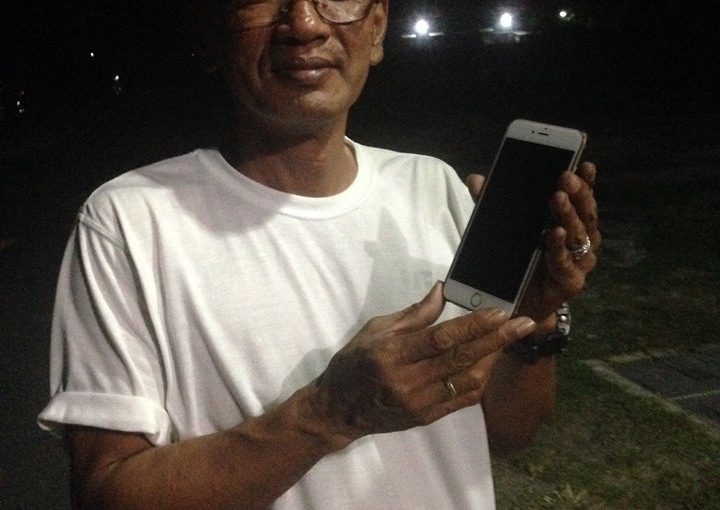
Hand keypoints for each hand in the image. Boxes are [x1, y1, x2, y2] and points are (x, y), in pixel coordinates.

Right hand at [312, 283, 535, 443]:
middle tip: (523, 324)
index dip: (473, 325)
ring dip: (493, 359)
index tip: (499, 312)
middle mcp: (407, 381)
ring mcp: (418, 403)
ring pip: (467, 380)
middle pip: (460, 358)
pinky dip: (479, 379)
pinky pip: (461, 398)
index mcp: (392, 354)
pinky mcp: (424, 417)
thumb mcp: (376, 329)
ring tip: (510, 339)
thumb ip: (413, 314)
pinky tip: (490, 362)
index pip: (441, 338)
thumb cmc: (354, 363)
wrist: (338, 408)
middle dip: (497, 339)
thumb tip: (441, 290)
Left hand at [465, 163, 600, 321]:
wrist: (515, 303)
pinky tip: (555, 234)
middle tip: (565, 177)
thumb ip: (491, 204)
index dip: (585, 181)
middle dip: (576, 193)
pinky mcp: (570, 283)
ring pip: (579, 236)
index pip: (581, 198)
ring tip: (557, 199)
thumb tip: (476, 179)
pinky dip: (560, 248)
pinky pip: (566, 264)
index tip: (583, 163)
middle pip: (585, 214)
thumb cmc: (516, 263)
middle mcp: (580, 241)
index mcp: (569, 223)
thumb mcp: (501, 229)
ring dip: (568, 215)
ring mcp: (578, 263)